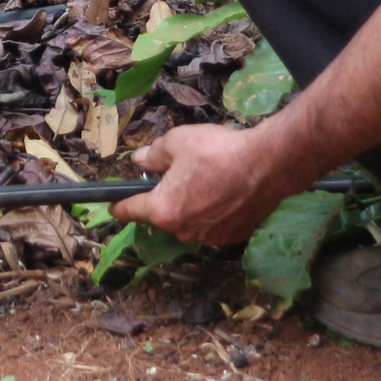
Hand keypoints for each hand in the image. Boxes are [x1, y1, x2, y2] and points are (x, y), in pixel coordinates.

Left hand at [111, 123, 294, 246]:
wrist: (267, 165)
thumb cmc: (216, 152)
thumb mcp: (177, 142)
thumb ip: (153, 155)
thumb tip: (139, 161)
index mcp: (163, 210)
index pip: (131, 211)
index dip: (119, 206)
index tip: (112, 205)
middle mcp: (183, 231)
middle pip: (163, 216)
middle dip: (164, 199)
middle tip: (177, 175)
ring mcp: (210, 238)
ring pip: (189, 222)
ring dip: (190, 207)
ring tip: (206, 182)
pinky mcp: (232, 237)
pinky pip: (212, 225)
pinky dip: (213, 213)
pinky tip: (225, 193)